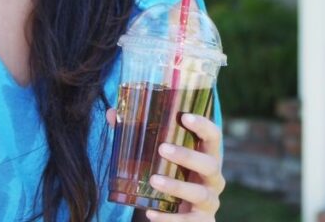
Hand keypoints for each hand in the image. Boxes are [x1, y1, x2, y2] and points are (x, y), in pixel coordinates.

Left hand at [106, 109, 225, 220]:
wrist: (184, 216)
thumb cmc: (172, 177)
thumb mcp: (161, 158)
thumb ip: (139, 134)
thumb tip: (111, 113)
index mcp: (207, 156)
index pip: (213, 136)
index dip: (203, 125)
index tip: (184, 116)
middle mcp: (214, 178)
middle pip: (209, 164)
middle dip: (187, 155)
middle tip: (161, 148)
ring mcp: (210, 201)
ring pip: (199, 193)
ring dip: (177, 186)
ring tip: (153, 180)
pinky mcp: (201, 221)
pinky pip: (188, 221)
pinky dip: (169, 218)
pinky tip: (150, 213)